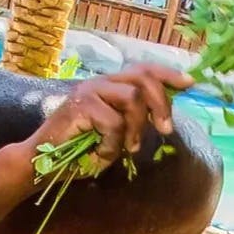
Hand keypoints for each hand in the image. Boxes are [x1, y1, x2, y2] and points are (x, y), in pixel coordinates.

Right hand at [24, 63, 193, 171]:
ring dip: (135, 128)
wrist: (44, 162)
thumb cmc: (80, 151)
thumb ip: (135, 122)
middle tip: (165, 129)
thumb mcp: (116, 135)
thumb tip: (163, 118)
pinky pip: (114, 123)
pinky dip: (112, 145)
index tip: (189, 83)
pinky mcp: (80, 105)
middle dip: (161, 104)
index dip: (168, 74)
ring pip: (132, 98)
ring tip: (126, 148)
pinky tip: (99, 154)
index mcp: (111, 86)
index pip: (143, 70)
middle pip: (143, 79)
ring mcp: (89, 91)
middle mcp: (101, 83)